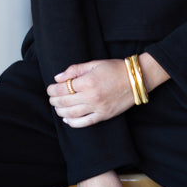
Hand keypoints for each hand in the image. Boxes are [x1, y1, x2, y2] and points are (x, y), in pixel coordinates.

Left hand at [47, 54, 169, 127]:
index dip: (53, 89)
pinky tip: (67, 119)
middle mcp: (91, 96)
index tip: (50, 88)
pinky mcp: (104, 115)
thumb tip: (58, 78)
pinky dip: (73, 123)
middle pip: (65, 101)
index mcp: (87, 82)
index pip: (63, 88)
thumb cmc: (115, 68)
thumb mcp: (94, 63)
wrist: (137, 79)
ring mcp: (97, 108)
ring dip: (61, 111)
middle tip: (51, 98)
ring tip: (57, 107)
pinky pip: (85, 122)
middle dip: (54, 100)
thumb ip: (75, 70)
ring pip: (72, 113)